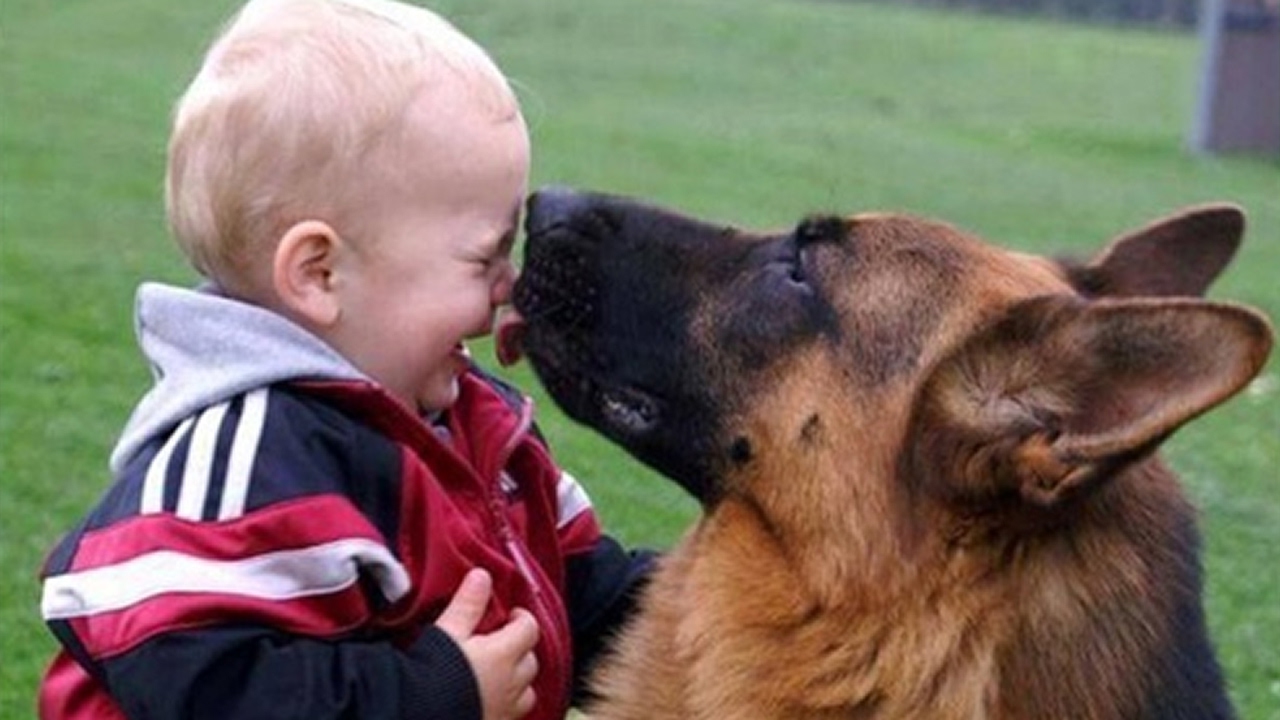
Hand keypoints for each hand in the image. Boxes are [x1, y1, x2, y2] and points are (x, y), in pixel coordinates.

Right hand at [436, 569, 539, 719]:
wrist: (415, 714)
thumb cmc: (433, 674)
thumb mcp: (448, 632)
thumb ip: (467, 605)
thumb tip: (481, 576)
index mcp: (504, 655)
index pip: (529, 628)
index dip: (521, 618)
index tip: (510, 615)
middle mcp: (512, 685)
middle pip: (530, 661)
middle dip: (520, 650)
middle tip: (500, 642)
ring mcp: (506, 711)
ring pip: (526, 693)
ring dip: (517, 682)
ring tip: (497, 675)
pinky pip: (512, 715)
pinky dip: (506, 705)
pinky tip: (488, 701)